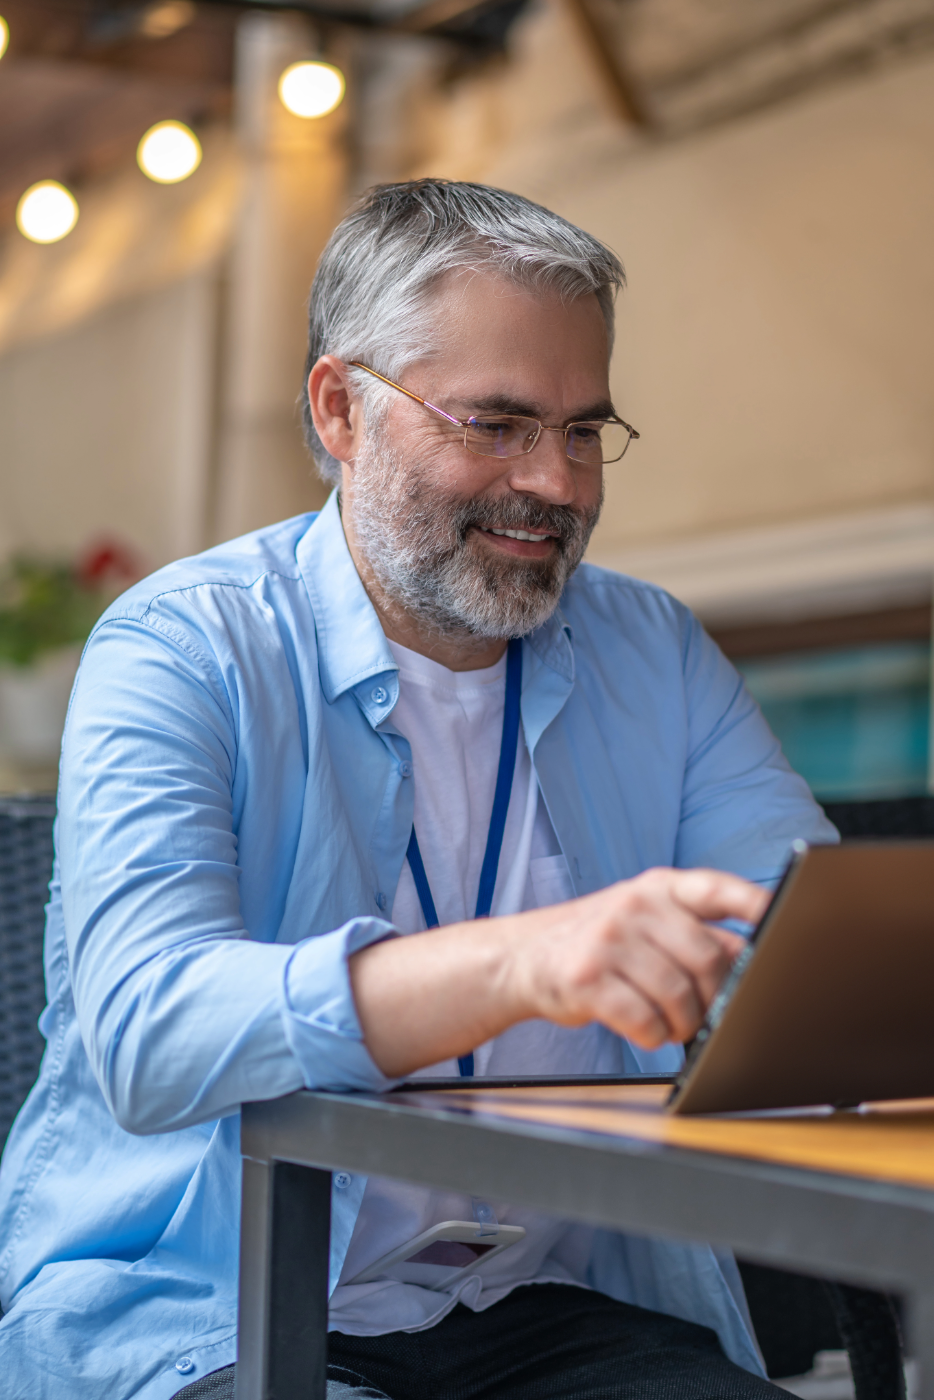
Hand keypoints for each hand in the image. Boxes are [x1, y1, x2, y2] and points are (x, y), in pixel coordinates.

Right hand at [350, 867, 768, 1076]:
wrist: (522, 957)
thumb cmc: (600, 943)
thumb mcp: (645, 921)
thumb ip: (695, 932)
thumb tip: (762, 960)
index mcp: (658, 886)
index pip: (719, 889)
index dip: (758, 906)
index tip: (786, 923)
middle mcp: (635, 904)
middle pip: (710, 958)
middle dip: (718, 997)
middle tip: (709, 1015)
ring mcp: (609, 938)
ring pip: (680, 994)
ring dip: (686, 1023)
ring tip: (675, 1027)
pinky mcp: (587, 977)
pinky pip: (644, 1019)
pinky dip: (653, 1035)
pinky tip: (645, 1030)